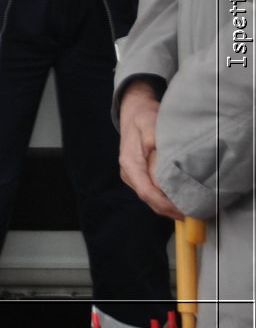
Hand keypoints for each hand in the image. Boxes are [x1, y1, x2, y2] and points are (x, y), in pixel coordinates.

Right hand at [118, 80, 184, 218]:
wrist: (134, 112)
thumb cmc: (143, 116)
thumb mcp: (148, 120)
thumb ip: (151, 135)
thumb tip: (155, 149)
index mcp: (130, 163)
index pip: (147, 191)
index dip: (165, 204)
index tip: (184, 212)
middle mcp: (130, 174)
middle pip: (150, 200)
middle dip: (171, 210)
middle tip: (196, 215)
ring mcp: (134, 176)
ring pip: (152, 199)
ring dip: (170, 207)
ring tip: (193, 210)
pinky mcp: (141, 176)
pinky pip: (154, 193)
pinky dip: (168, 200)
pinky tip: (183, 200)